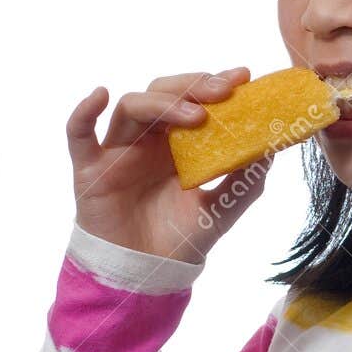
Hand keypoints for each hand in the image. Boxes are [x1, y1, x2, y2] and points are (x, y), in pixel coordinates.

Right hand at [66, 68, 272, 261]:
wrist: (149, 275)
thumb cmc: (182, 239)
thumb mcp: (224, 208)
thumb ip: (246, 179)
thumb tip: (272, 146)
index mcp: (179, 142)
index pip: (194, 99)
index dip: (215, 83)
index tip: (242, 77)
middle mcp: (148, 140)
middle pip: (163, 92)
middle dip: (193, 86)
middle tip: (223, 91)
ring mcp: (118, 151)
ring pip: (131, 106)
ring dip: (162, 103)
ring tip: (195, 115)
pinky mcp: (90, 169)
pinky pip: (78, 134)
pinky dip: (84, 112)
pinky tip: (100, 95)